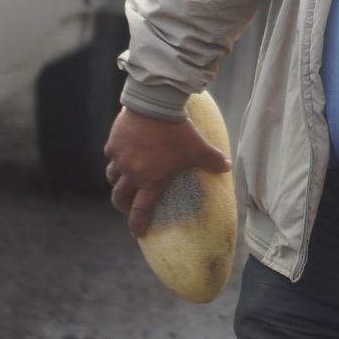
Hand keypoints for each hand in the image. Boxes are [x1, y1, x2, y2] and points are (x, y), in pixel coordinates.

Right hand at [103, 106, 232, 236]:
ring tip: (122, 181)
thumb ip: (212, 160)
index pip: (142, 210)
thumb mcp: (198, 147)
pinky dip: (116, 157)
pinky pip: (111, 155)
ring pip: (112, 177)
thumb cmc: (178, 131)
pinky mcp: (113, 143)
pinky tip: (122, 153)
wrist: (155, 106)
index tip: (136, 232)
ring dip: (117, 182)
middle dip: (122, 206)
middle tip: (126, 207)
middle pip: (119, 198)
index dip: (138, 223)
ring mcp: (120, 159)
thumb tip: (227, 167)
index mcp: (153, 180)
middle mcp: (133, 173)